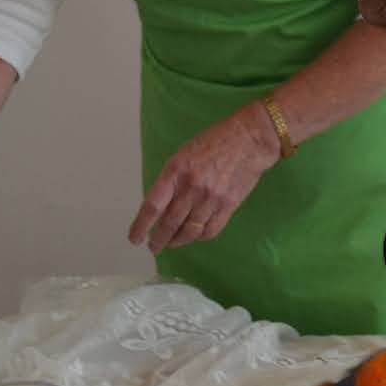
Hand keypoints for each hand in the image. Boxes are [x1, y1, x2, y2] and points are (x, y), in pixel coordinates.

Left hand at [129, 106, 279, 253]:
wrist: (250, 139)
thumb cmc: (215, 141)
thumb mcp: (184, 154)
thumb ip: (172, 180)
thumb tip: (162, 206)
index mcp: (175, 172)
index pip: (152, 207)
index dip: (141, 226)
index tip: (135, 238)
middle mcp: (191, 188)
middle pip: (169, 224)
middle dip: (158, 239)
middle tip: (153, 246)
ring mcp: (211, 198)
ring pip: (189, 231)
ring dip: (177, 241)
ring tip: (172, 244)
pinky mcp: (229, 205)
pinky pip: (211, 229)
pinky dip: (200, 237)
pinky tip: (195, 236)